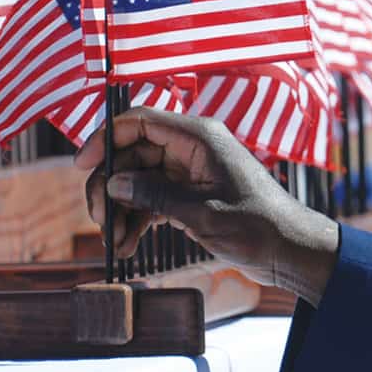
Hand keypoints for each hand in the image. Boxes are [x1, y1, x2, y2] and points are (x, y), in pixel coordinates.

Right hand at [74, 109, 340, 303]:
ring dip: (120, 209)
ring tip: (113, 243)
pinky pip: (151, 199)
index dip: (105, 139)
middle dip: (110, 187)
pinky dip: (136, 219)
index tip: (81, 165)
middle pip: (132, 154)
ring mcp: (190, 171)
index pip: (138, 121)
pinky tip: (126, 245)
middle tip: (99, 221)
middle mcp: (191, 148)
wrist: (290, 250)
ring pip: (137, 180)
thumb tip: (114, 183)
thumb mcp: (200, 213)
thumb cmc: (257, 226)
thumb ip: (153, 196)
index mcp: (198, 137)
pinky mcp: (190, 195)